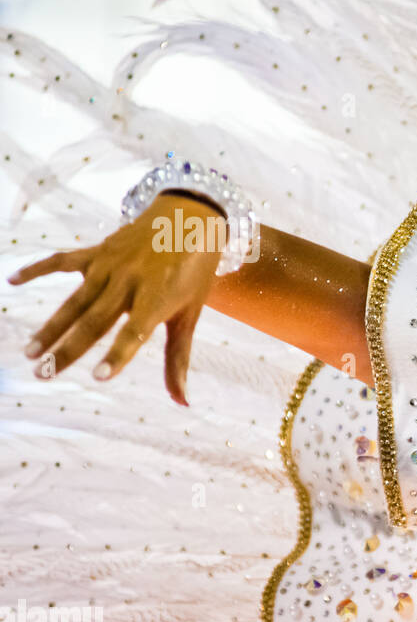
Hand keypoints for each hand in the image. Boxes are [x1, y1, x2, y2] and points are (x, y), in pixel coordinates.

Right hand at [7, 192, 225, 405]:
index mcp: (156, 299)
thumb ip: (178, 358)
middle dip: (68, 349)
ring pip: (74, 300)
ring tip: (31, 352)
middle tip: (43, 374)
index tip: (99, 377)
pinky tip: (12, 280)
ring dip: (50, 326)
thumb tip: (183, 402)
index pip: (134, 333)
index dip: (118, 355)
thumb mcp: (190, 315)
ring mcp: (109, 265)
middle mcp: (129, 282)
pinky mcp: (97, 251)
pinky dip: (37, 268)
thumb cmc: (193, 274)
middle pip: (94, 321)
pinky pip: (62, 260)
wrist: (190, 219)